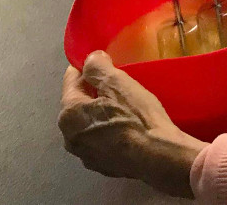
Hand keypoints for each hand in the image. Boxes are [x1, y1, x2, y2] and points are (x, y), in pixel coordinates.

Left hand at [58, 51, 205, 197]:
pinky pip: (98, 141)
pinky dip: (107, 132)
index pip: (70, 80)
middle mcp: (69, 136)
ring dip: (99, 113)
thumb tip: (89, 60)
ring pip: (87, 124)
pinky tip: (126, 129)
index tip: (101, 61)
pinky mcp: (100, 166)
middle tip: (116, 85)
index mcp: (69, 114)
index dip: (86, 67)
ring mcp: (84, 154)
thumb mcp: (118, 83)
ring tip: (122, 108)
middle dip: (92, 92)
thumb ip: (97, 67)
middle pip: (77, 104)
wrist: (157, 155)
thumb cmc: (137, 117)